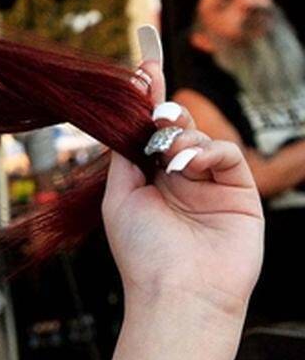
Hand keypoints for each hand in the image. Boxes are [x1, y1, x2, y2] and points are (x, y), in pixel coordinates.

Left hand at [101, 26, 263, 318]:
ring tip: (167, 152)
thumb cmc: (143, 253)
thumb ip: (124, 156)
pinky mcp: (240, 191)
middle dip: (164, 111)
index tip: (143, 67)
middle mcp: (178, 179)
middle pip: (175, 128)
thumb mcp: (120, 197)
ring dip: (181, 135)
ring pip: (199, 136)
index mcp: (147, 180)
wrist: (178, 292)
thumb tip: (126, 119)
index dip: (147, 100)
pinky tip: (186, 165)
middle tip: (156, 108)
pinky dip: (206, 151)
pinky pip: (226, 154)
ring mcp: (210, 184)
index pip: (147, 132)